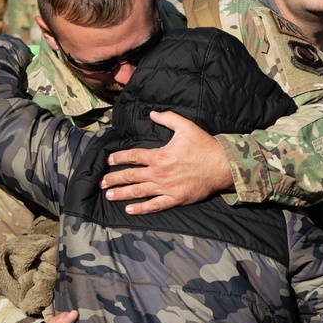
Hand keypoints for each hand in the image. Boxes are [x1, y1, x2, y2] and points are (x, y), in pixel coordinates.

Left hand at [101, 110, 232, 214]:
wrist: (221, 166)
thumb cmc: (204, 146)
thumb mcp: (185, 126)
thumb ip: (167, 118)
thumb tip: (152, 113)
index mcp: (159, 155)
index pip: (133, 156)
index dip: (119, 157)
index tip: (108, 160)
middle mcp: (159, 173)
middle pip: (131, 176)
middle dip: (114, 179)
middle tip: (101, 182)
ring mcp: (166, 188)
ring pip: (138, 192)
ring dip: (122, 194)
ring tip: (109, 195)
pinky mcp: (175, 199)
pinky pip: (155, 206)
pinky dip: (141, 208)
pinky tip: (129, 209)